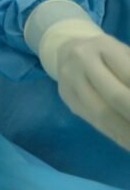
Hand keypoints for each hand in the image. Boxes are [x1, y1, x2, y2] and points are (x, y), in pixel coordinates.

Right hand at [29, 0, 129, 149]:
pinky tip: (129, 143)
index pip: (129, 76)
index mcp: (104, 46)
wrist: (67, 49)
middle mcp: (82, 60)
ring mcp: (70, 80)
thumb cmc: (108, 54)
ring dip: (126, 133)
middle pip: (116, 96)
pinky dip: (117, 136)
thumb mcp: (126, 55)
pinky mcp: (67, 98)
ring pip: (102, 114)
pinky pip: (94, 121)